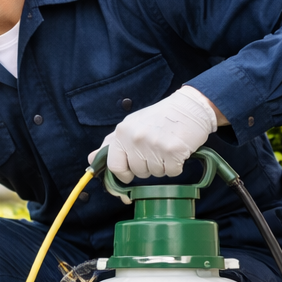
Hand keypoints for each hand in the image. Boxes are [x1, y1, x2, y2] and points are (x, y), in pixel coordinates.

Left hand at [89, 86, 220, 200]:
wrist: (190, 107)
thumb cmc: (160, 118)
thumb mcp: (131, 126)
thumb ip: (111, 144)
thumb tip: (91, 159)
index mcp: (122, 132)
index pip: (114, 166)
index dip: (123, 174)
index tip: (130, 174)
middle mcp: (135, 138)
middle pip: (137, 172)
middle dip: (147, 166)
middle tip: (156, 149)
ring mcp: (154, 144)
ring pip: (155, 173)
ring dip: (162, 166)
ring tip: (166, 147)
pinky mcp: (173, 151)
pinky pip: (172, 172)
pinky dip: (176, 166)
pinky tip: (177, 151)